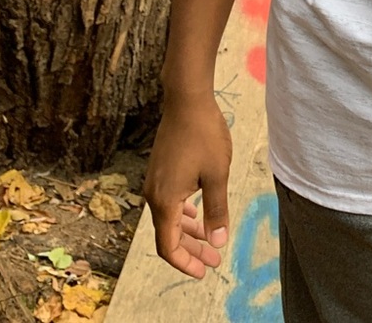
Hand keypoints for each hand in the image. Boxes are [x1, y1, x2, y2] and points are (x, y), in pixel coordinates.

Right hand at [143, 92, 232, 277]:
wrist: (186, 100)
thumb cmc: (204, 135)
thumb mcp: (217, 175)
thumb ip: (217, 210)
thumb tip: (217, 242)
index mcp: (165, 201)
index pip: (168, 247)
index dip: (185, 263)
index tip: (204, 271)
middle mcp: (154, 194)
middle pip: (168, 234)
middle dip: (191, 250)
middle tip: (213, 260)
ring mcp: (154, 181)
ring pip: (169, 217)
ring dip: (189, 231)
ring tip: (210, 240)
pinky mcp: (160, 169)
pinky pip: (169, 201)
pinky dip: (183, 213)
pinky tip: (196, 212)